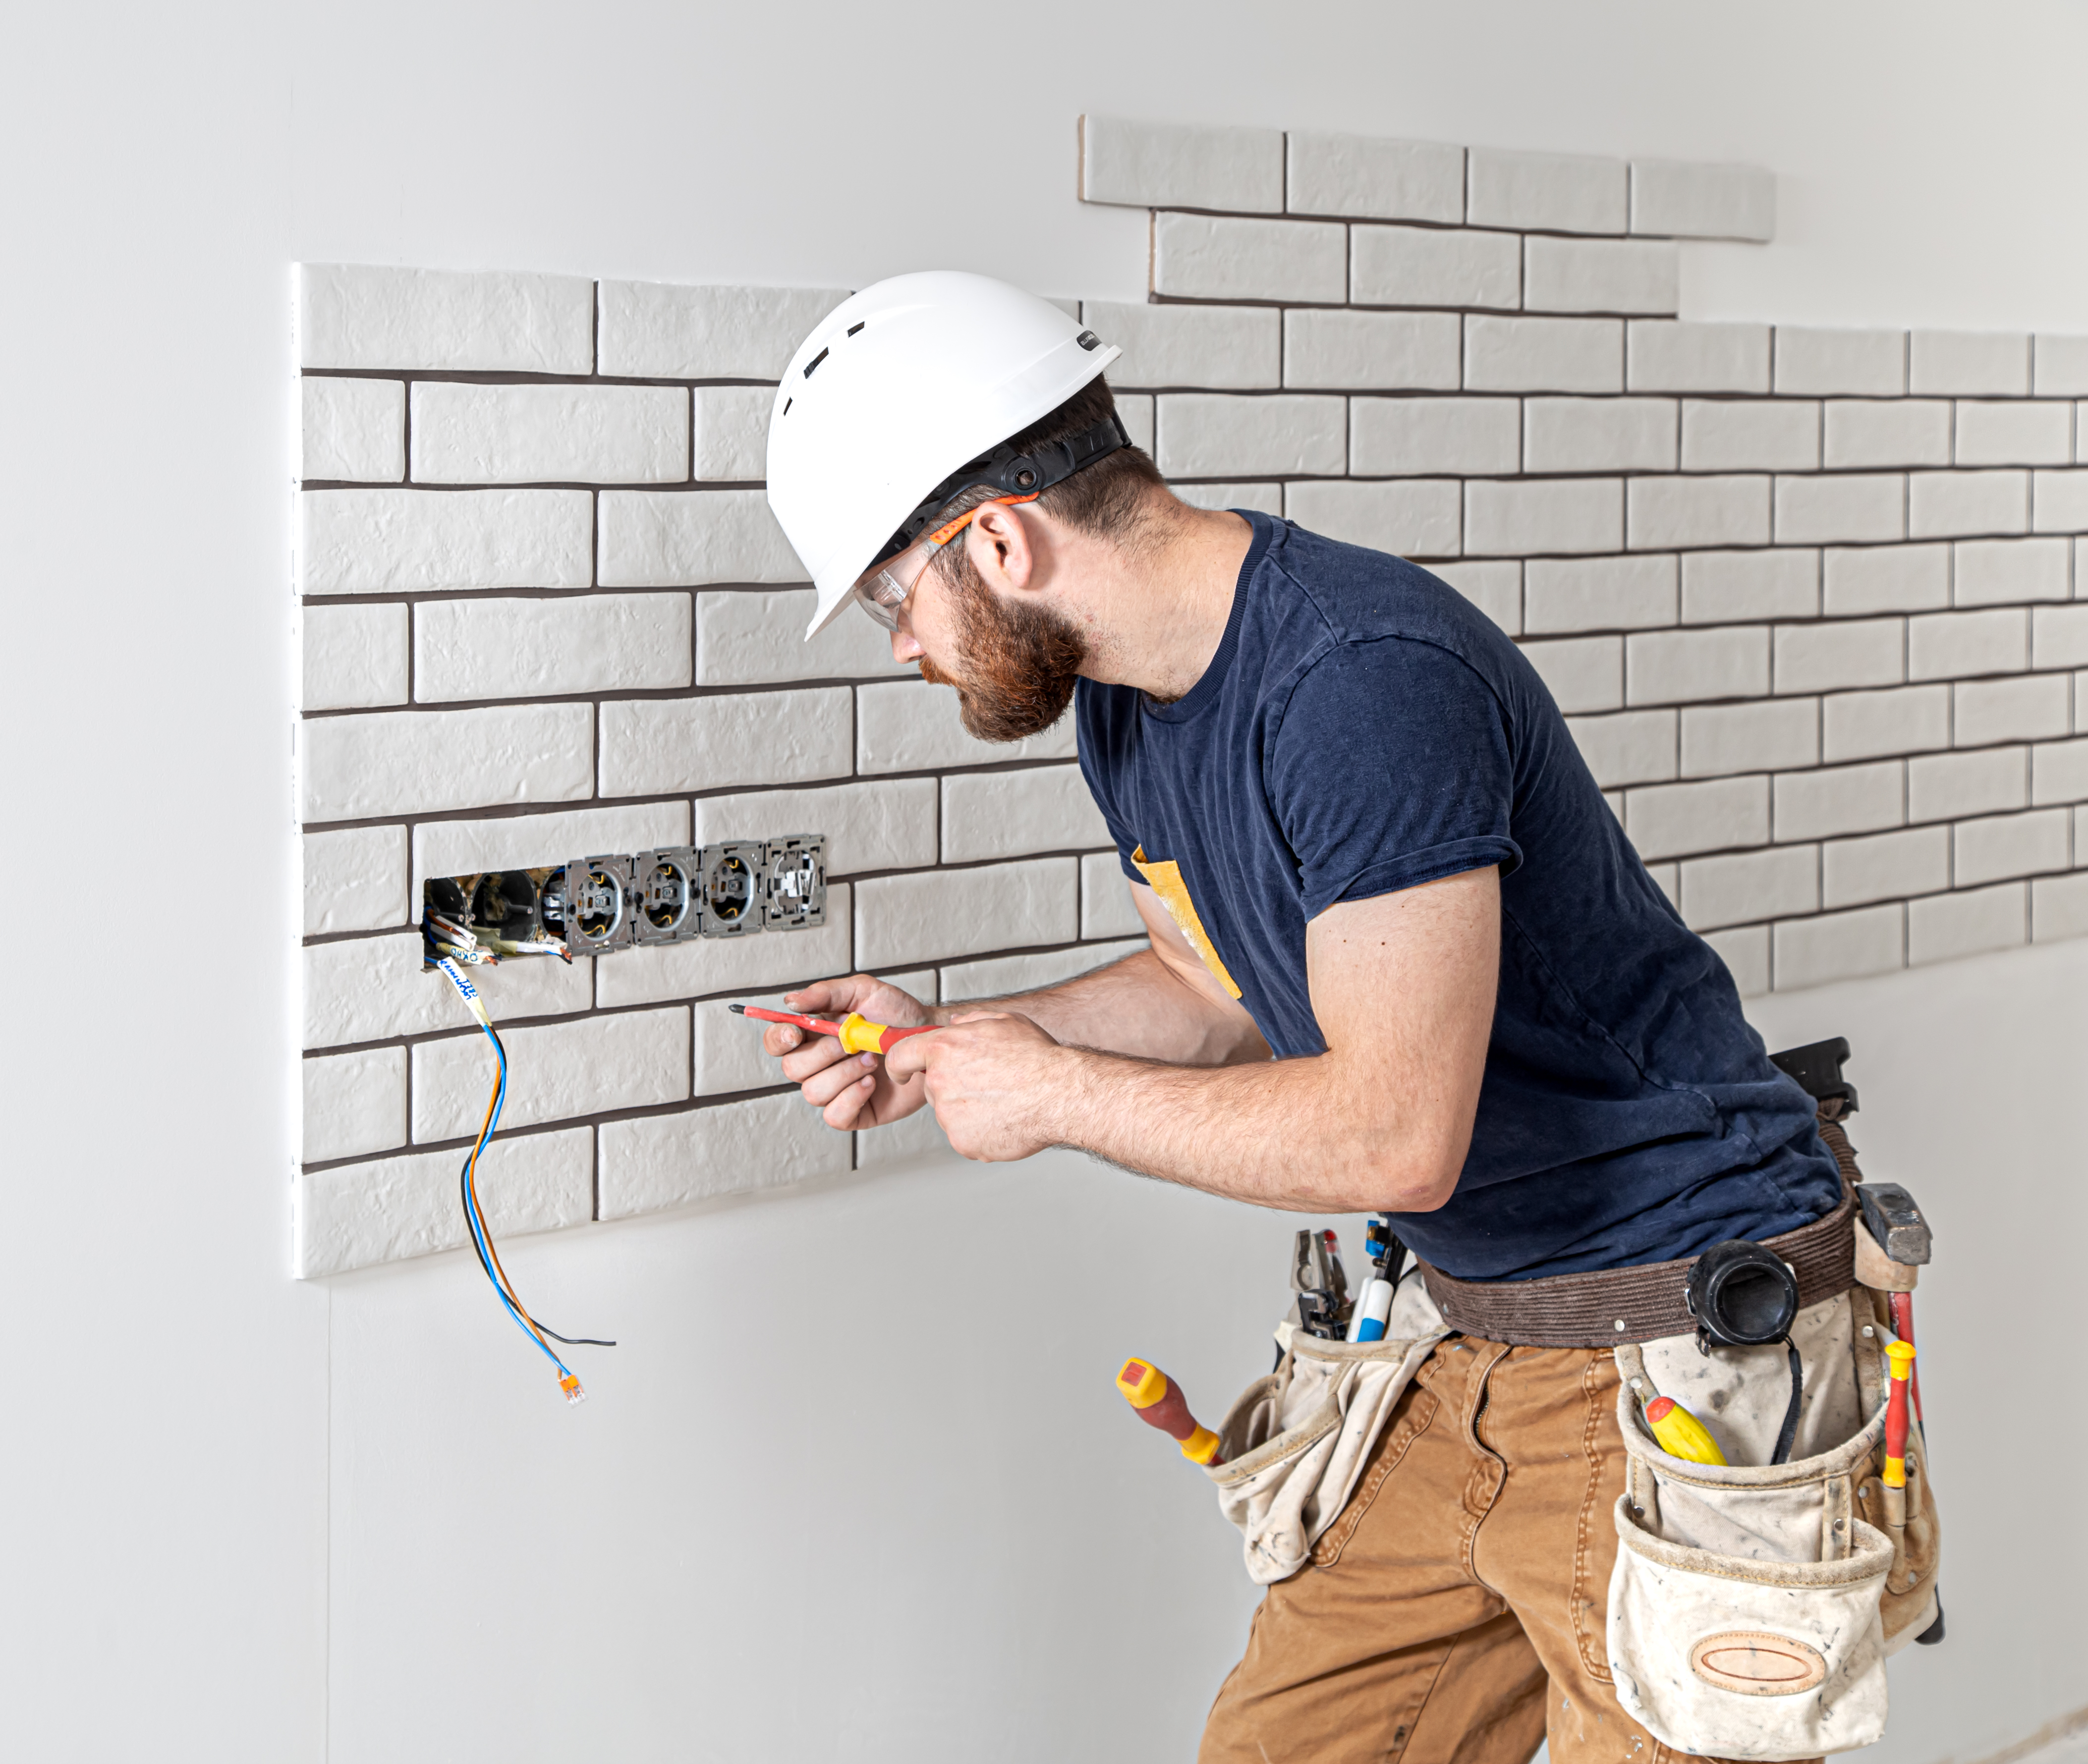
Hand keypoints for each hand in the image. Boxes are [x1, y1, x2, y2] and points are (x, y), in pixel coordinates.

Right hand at [763, 973, 935, 1131]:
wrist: (930, 1039)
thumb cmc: (897, 1015)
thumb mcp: (863, 992)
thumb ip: (825, 994)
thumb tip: (790, 1002)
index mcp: (814, 1035)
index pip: (777, 1042)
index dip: (778, 1039)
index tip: (795, 1033)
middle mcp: (819, 1064)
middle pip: (792, 1069)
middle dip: (823, 1054)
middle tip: (853, 1042)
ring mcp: (835, 1090)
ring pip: (813, 1092)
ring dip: (844, 1074)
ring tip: (872, 1059)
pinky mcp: (855, 1112)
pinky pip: (834, 1116)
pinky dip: (851, 1098)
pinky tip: (871, 1083)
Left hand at [883, 1011, 1070, 1160]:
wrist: (1059, 1095)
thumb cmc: (1036, 1058)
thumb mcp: (1003, 1021)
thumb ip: (970, 1021)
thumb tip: (954, 1025)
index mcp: (944, 1048)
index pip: (900, 1055)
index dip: (900, 1064)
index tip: (903, 1071)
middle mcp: (940, 1081)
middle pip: (932, 1086)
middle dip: (951, 1085)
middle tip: (986, 1082)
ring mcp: (949, 1115)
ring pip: (950, 1112)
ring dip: (968, 1108)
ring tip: (1002, 1100)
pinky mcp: (962, 1141)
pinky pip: (964, 1135)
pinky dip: (981, 1130)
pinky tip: (1004, 1118)